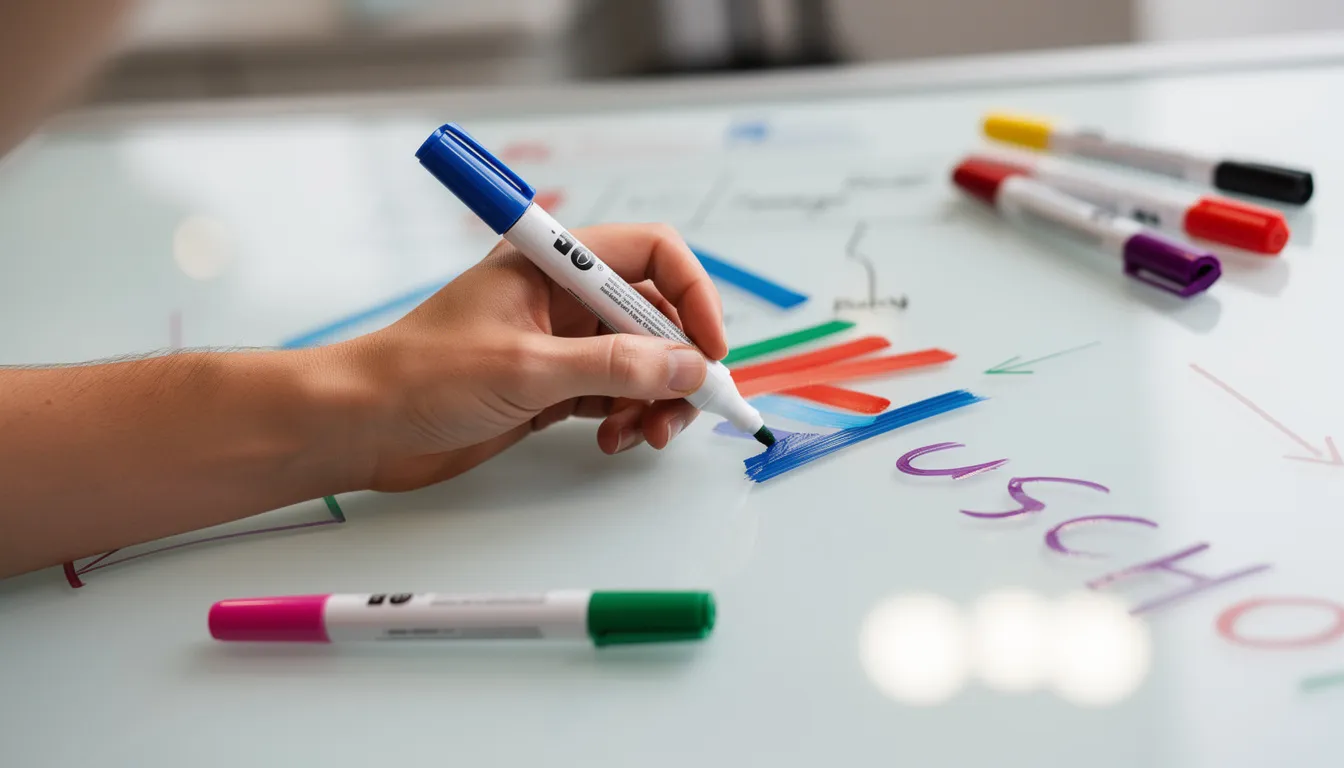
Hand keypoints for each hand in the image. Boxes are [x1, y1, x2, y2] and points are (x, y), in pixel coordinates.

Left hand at [331, 223, 728, 491]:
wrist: (361, 425)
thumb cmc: (420, 376)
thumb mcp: (527, 368)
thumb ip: (614, 367)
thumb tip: (688, 367)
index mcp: (553, 265)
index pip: (650, 254)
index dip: (691, 293)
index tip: (709, 345)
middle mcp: (562, 299)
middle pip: (653, 316)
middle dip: (677, 362)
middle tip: (688, 408)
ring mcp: (558, 344)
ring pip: (639, 362)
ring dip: (655, 398)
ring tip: (643, 435)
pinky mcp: (549, 386)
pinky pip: (613, 394)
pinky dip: (627, 416)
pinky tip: (613, 440)